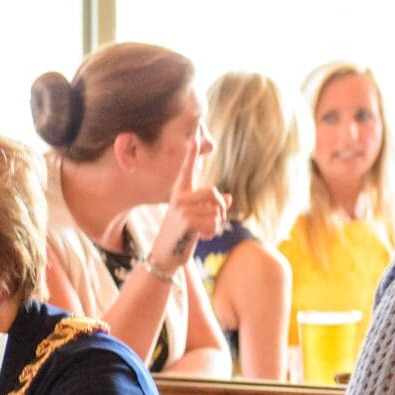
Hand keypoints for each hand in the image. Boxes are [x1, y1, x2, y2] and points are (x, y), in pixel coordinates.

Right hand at [150, 141, 227, 274]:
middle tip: (215, 221)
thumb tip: (228, 197)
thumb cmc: (182, 235)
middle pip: (213, 193)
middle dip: (221, 209)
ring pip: (216, 210)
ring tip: (204, 231)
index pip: (186, 170)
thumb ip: (211, 206)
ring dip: (216, 225)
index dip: (191, 154)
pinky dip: (212, 233)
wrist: (165, 256)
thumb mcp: (196, 218)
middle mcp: (179, 197)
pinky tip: (201, 238)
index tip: (194, 138)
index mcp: (180, 193)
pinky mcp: (187, 220)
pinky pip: (214, 223)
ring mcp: (181, 208)